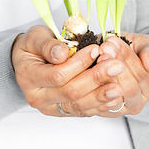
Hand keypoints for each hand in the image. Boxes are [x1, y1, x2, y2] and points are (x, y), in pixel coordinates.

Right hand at [11, 25, 126, 116]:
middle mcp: (38, 97)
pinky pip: (84, 111)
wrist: (28, 61)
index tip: (96, 49)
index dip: (79, 63)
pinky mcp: (64, 111)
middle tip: (116, 65)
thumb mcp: (35, 37)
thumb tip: (62, 53)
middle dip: (96, 78)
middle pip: (71, 92)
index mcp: (29, 77)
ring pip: (79, 105)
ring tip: (120, 85)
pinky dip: (101, 105)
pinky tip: (115, 98)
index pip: (58, 75)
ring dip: (101, 95)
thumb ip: (47, 44)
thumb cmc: (33, 46)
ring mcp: (51, 108)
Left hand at [81, 31, 148, 117]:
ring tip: (97, 55)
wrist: (115, 57)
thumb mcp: (144, 44)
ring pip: (113, 95)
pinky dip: (94, 87)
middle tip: (103, 47)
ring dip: (104, 74)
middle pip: (129, 87)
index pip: (142, 75)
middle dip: (114, 64)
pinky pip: (99, 103)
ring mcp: (121, 109)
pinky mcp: (104, 111)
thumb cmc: (131, 50)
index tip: (113, 40)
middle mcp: (138, 102)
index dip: (127, 57)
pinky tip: (89, 70)